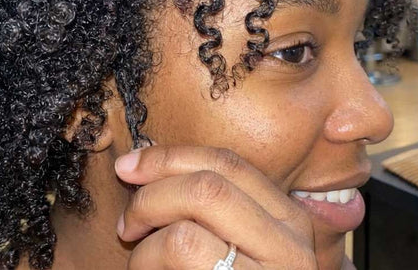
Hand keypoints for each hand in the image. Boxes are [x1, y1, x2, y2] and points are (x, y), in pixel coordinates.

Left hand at [114, 145, 317, 268]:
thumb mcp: (234, 248)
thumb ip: (210, 211)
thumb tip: (143, 166)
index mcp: (288, 221)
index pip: (228, 163)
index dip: (170, 157)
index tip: (129, 166)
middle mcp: (289, 244)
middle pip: (208, 185)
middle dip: (152, 194)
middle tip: (128, 223)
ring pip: (189, 221)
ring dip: (147, 238)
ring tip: (141, 261)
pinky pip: (179, 251)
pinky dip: (146, 262)